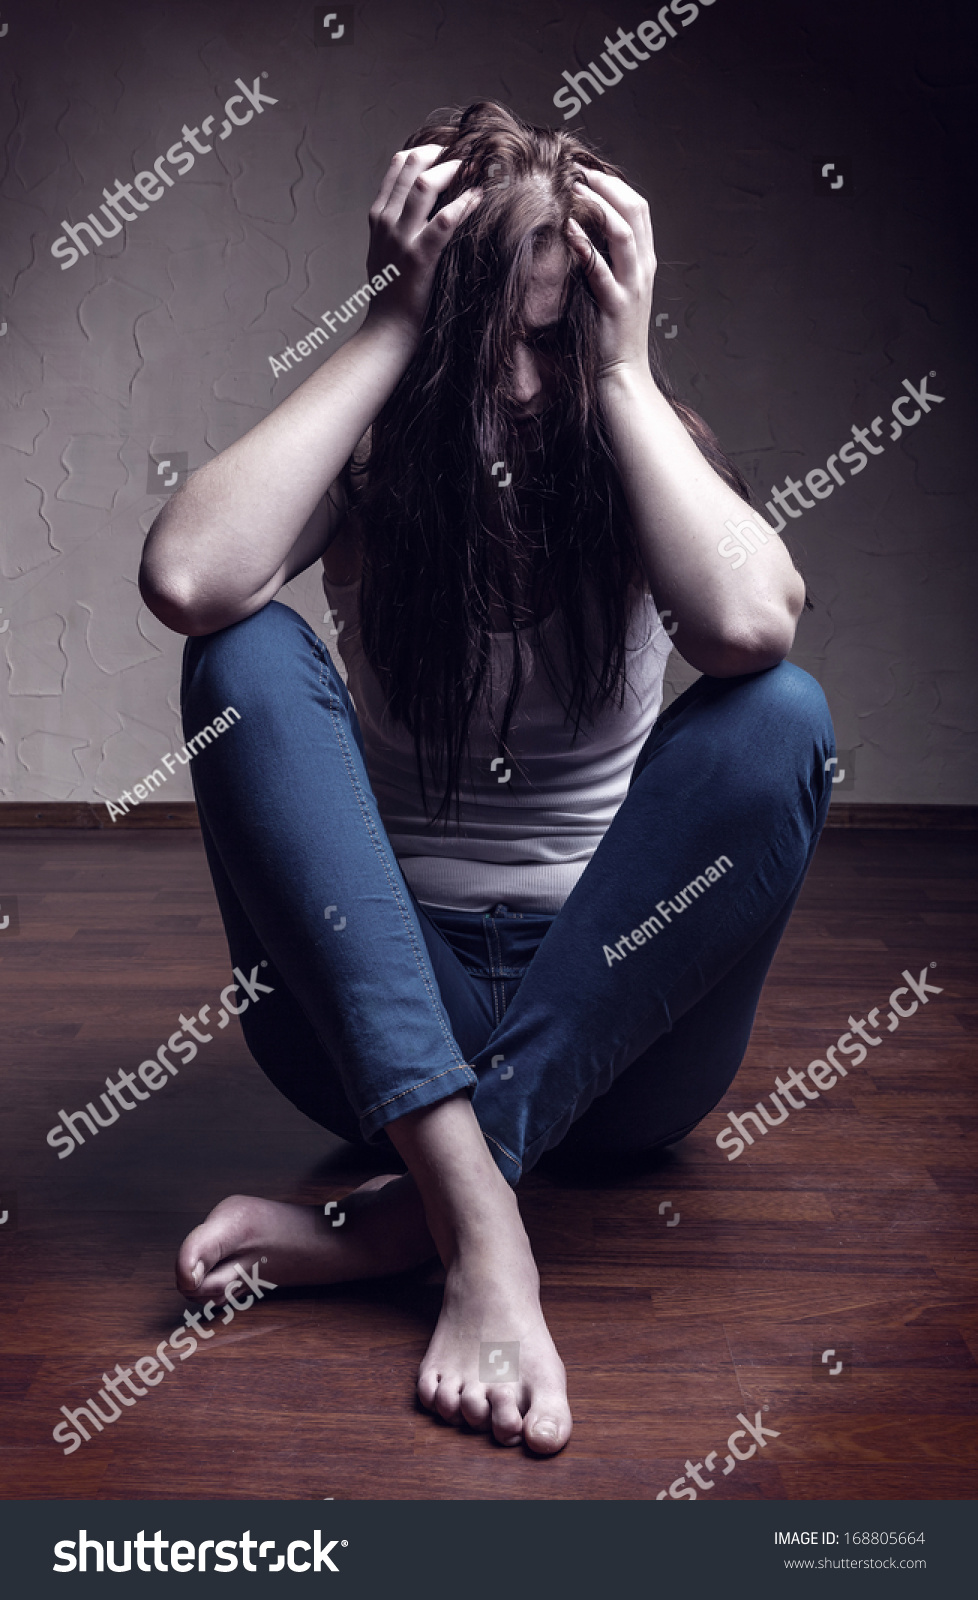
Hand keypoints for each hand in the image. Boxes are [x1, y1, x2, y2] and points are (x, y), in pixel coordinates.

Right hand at [365, 144, 480, 341]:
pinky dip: (464, 204)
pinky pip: (443, 221)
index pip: (398, 165)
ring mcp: (401, 238)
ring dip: (452, 171)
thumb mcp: (385, 250)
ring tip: (473, 168)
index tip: (447, 151)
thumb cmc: (392, 292)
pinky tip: (478, 197)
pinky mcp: (419, 257)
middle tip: (466, 154)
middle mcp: (386, 221)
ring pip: (425, 185)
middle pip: (412, 165)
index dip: (425, 150)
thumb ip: (396, 224)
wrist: (388, 328)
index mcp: (379, 216)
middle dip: (442, 153)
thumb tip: (419, 203)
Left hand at [566, 170, 655, 378]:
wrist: (622, 373)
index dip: (615, 184)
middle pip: (635, 210)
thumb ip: (607, 260)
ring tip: (574, 189)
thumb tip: (581, 231)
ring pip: (624, 232)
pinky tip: (568, 228)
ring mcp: (632, 286)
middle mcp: (643, 268)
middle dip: (607, 185)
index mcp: (644, 261)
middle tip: (579, 170)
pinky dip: (585, 244)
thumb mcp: (614, 288)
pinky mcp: (616, 304)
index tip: (588, 171)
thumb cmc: (610, 332)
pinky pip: (601, 268)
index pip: (638, 208)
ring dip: (598, 205)